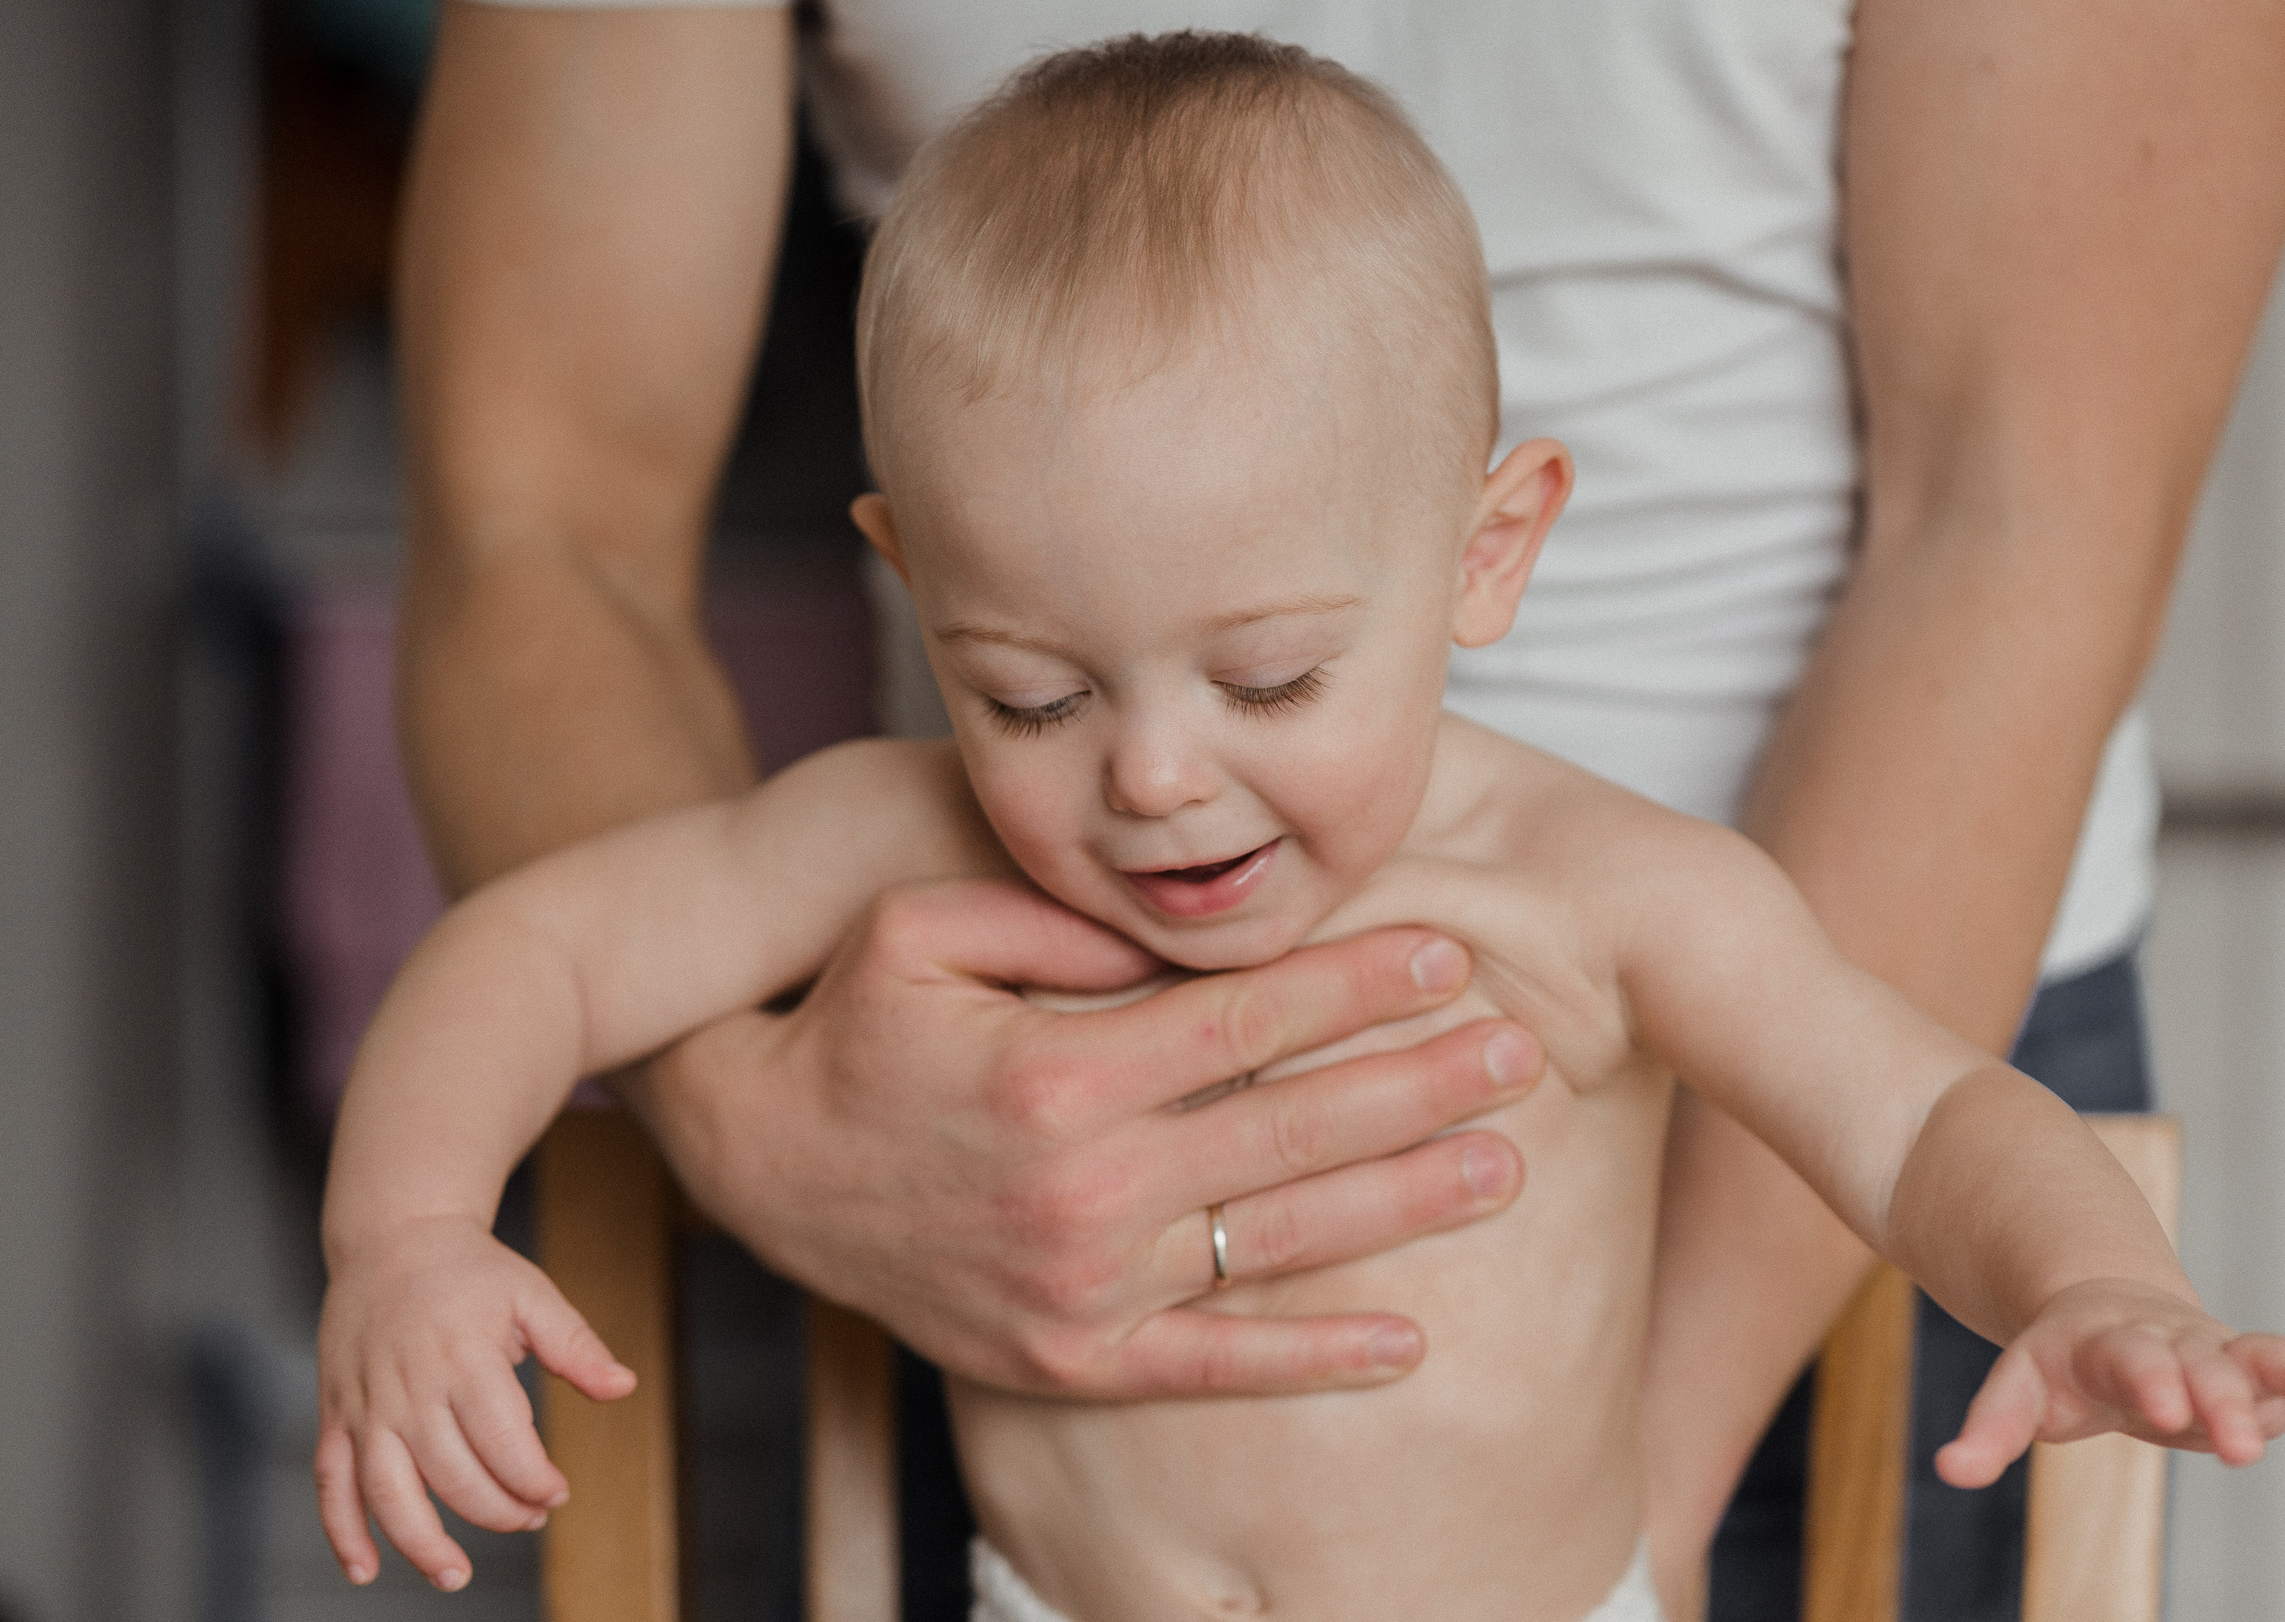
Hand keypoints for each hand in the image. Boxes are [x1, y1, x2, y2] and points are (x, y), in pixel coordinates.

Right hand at [314, 1215, 635, 1589]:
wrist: (392, 1239)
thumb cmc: (470, 1272)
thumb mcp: (533, 1295)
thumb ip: (577, 1346)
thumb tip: (624, 1388)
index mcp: (463, 1357)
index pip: (502, 1441)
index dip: (534, 1479)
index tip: (557, 1491)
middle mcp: (409, 1388)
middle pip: (452, 1474)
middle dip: (497, 1510)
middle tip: (529, 1517)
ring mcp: (366, 1405)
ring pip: (387, 1491)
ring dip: (420, 1542)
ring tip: (455, 1574)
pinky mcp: (335, 1414)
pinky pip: (329, 1483)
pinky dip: (342, 1532)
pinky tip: (366, 1570)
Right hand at [621, 877, 1543, 1396]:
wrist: (762, 1168)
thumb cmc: (854, 1023)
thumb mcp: (919, 926)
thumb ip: (1058, 918)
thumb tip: (1186, 924)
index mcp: (1058, 1073)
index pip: (1246, 1019)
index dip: (1357, 981)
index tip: (1449, 948)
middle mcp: (1083, 1188)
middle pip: (1293, 1130)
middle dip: (1420, 1084)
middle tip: (1521, 1051)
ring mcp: (1083, 1286)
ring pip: (1279, 1243)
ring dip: (1404, 1203)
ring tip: (1505, 1166)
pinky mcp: (1071, 1358)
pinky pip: (1215, 1367)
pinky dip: (1314, 1358)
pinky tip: (1409, 1342)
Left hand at [1936, 1276, 2284, 1486]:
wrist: (2102, 1313)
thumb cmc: (2061, 1364)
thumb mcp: (2020, 1388)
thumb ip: (1993, 1428)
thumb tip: (1950, 1470)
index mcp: (2109, 1341)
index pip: (2131, 1358)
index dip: (2148, 1379)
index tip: (2165, 1409)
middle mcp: (2174, 1341)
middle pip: (2205, 1365)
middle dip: (2225, 1400)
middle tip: (2245, 1445)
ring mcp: (2222, 1352)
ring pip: (2268, 1356)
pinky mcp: (2260, 1369)